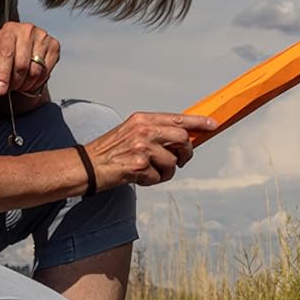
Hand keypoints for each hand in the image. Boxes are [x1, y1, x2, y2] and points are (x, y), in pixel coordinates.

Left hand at [0, 21, 60, 97]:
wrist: (25, 41)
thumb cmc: (10, 49)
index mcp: (9, 31)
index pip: (6, 54)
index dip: (3, 74)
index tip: (1, 89)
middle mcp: (27, 31)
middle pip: (22, 65)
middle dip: (15, 82)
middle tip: (11, 88)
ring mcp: (43, 37)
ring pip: (35, 71)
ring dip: (27, 84)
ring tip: (21, 85)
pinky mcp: (54, 46)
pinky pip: (46, 72)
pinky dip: (38, 82)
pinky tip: (32, 80)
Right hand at [84, 112, 217, 187]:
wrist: (86, 167)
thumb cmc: (110, 152)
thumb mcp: (131, 132)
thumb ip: (155, 132)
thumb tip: (183, 139)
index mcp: (142, 119)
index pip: (177, 117)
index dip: (198, 122)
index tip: (213, 124)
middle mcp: (143, 130)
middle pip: (182, 139)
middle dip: (185, 153)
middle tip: (181, 161)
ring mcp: (141, 147)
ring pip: (173, 162)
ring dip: (166, 172)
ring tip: (149, 171)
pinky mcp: (138, 165)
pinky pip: (159, 177)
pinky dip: (152, 181)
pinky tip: (138, 177)